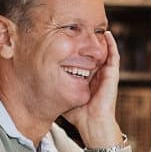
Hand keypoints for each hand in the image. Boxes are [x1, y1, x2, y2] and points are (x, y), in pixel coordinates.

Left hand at [64, 31, 123, 148]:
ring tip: (97, 26)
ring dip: (101, 40)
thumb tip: (36, 79)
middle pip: (93, 52)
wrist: (93, 124)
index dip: (77, 48)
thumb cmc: (79, 115)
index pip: (82, 58)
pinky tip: (107, 34)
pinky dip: (112, 45)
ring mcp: (106, 74)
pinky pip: (114, 56)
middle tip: (82, 27)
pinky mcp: (112, 75)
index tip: (68, 38)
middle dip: (89, 40)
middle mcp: (97, 74)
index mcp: (87, 78)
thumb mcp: (62, 95)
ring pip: (105, 51)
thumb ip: (54, 87)